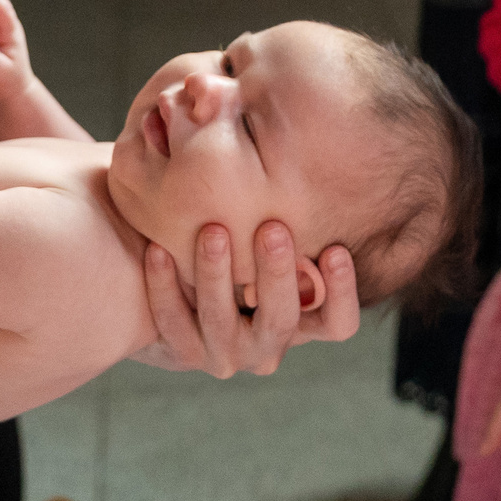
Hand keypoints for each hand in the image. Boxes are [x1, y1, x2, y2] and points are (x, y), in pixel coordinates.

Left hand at [132, 222, 359, 377]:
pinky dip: (165, 285)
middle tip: (272, 228)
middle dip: (276, 273)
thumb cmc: (242, 247)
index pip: (338, 324)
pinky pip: (171, 321)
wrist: (180, 294)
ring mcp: (224, 354)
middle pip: (281, 320)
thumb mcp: (270, 242)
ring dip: (217, 275)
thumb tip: (313, 147)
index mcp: (302, 323)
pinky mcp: (182, 352)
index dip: (341, 293)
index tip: (335, 249)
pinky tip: (158, 249)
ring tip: (213, 232)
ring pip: (222, 320)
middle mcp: (267, 346)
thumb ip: (288, 220)